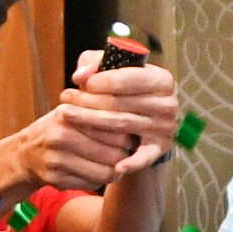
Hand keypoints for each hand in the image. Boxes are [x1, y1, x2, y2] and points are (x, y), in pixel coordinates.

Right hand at [9, 102, 136, 191]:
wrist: (24, 154)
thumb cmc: (59, 129)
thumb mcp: (73, 111)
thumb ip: (97, 107)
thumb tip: (134, 116)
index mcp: (69, 114)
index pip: (114, 127)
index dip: (129, 135)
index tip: (133, 137)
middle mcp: (61, 135)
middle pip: (113, 152)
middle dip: (125, 156)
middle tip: (128, 155)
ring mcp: (57, 159)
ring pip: (105, 173)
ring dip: (115, 172)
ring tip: (116, 166)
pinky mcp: (56, 179)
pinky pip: (91, 184)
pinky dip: (98, 181)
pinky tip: (96, 173)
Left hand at [58, 50, 182, 163]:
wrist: (142, 119)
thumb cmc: (123, 90)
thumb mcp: (112, 70)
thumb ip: (94, 63)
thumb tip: (80, 76)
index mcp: (161, 79)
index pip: (125, 78)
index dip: (98, 81)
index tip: (80, 83)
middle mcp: (168, 103)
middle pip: (120, 103)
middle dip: (88, 101)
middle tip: (64, 100)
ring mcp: (165, 127)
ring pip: (122, 125)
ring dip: (91, 122)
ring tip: (67, 116)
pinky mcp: (160, 149)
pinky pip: (145, 157)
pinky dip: (132, 163)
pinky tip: (117, 168)